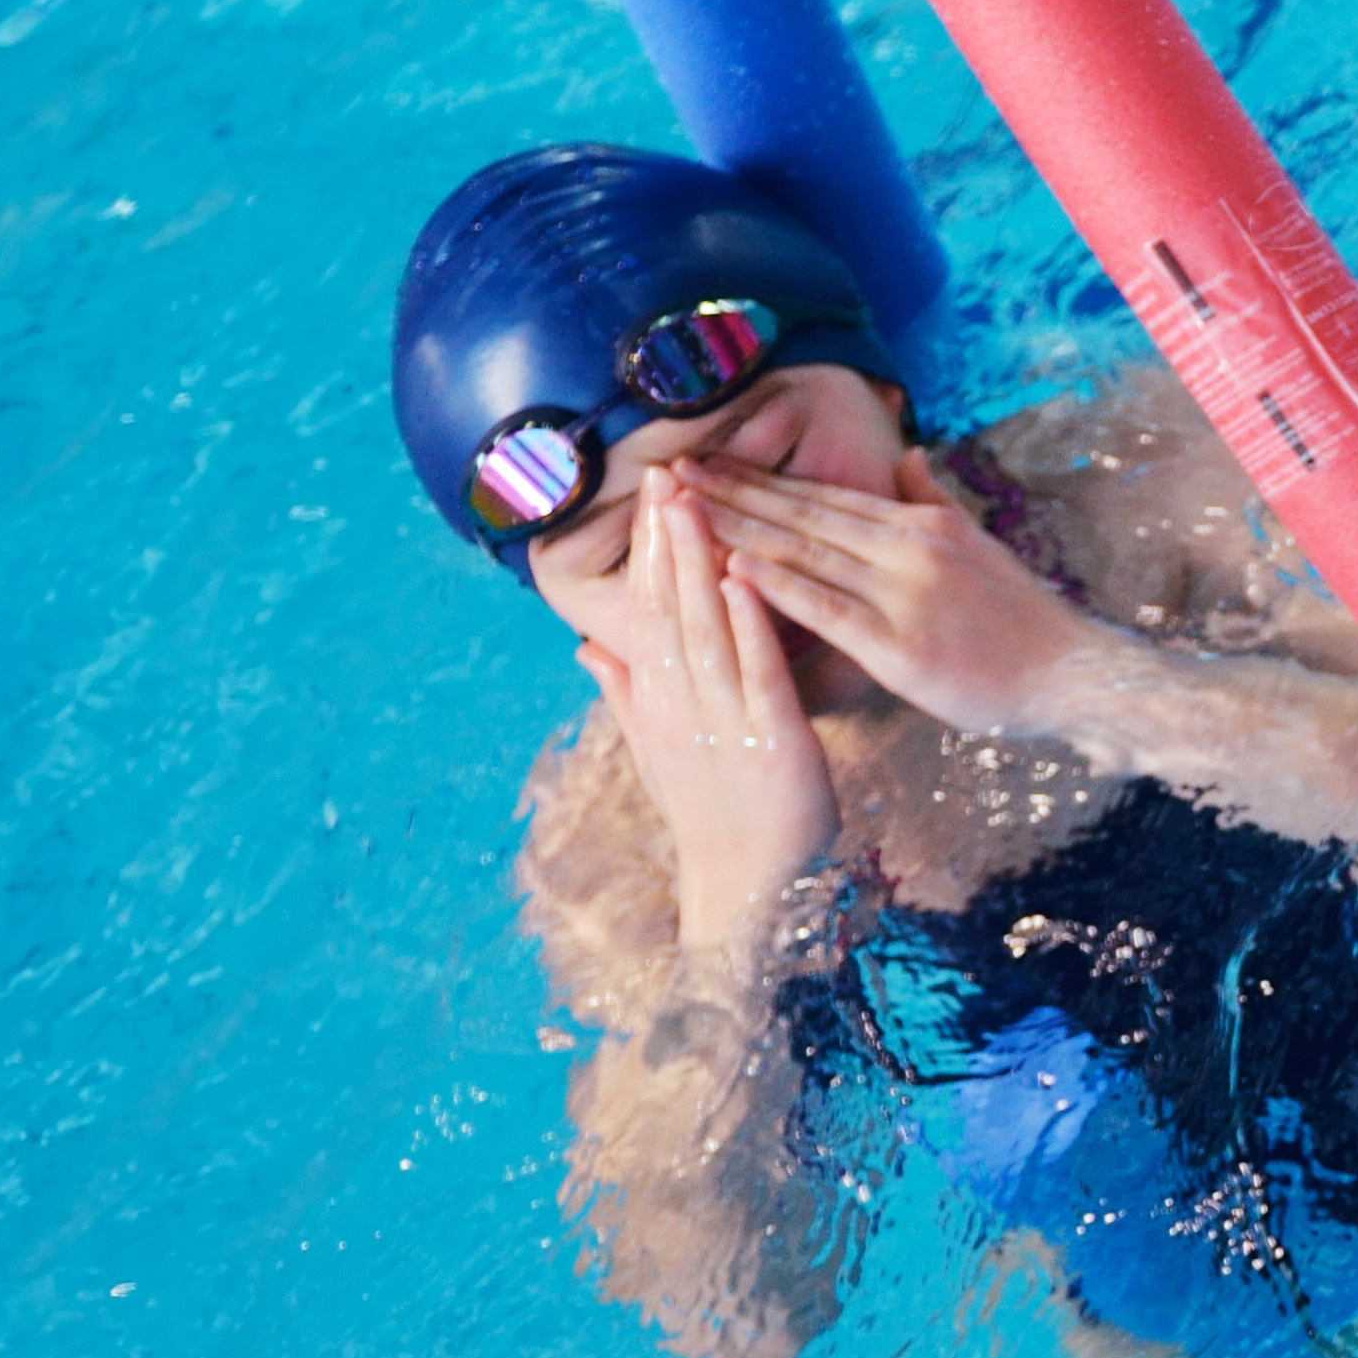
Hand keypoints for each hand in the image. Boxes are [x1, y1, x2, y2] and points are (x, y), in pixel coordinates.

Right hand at [562, 471, 841, 954]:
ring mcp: (722, 720)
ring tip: (696, 502)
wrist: (748, 886)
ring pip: (704, 627)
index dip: (650, 549)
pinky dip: (750, 623)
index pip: (650, 608)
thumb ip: (626, 694)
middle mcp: (681, 703)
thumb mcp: (661, 751)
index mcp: (660, 699)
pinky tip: (747, 576)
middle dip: (666, 538)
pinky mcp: (771, 740)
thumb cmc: (715, 816)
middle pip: (668, 607)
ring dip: (699, 562)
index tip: (652, 491)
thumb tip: (586, 647)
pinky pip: (757, 672)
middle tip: (664, 471)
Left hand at [690, 453, 1114, 739]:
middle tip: (663, 474)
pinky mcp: (902, 647)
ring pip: (804, 554)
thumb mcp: (979, 545)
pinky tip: (734, 572)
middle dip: (727, 492)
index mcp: (918, 524)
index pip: (820, 492)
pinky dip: (778, 588)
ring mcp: (905, 595)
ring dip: (735, 530)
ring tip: (678, 515)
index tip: (702, 460)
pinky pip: (830, 611)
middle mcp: (907, 548)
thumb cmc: (1022, 620)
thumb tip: (906, 455)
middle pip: (800, 513)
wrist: (1074, 674)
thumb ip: (933, 500)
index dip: (757, 476)